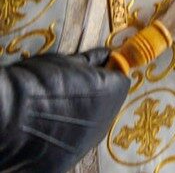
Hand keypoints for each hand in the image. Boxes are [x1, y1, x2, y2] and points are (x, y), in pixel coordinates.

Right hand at [0, 48, 130, 171]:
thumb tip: (105, 56)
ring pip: (92, 126)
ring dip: (81, 118)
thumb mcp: (67, 62)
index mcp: (112, 93)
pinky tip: (48, 130)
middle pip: (109, 105)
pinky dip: (65, 137)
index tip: (89, 72)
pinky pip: (74, 144)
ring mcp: (88, 144)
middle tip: (69, 92)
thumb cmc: (37, 81)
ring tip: (55, 112)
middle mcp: (106, 121)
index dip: (104, 74)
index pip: (119, 80)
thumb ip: (91, 62)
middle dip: (95, 97)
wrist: (8, 115)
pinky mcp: (69, 160)